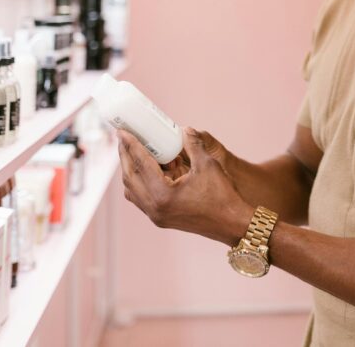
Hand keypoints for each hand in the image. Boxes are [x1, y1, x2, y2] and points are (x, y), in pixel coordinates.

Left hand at [118, 127, 252, 245]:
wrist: (232, 224)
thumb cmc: (222, 196)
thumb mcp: (207, 164)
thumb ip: (193, 144)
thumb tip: (185, 130)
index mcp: (162, 194)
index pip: (140, 164)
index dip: (130, 145)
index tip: (122, 131)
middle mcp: (154, 207)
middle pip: (129, 178)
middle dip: (125, 156)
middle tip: (124, 138)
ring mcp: (156, 215)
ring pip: (132, 190)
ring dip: (131, 170)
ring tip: (135, 151)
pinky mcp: (161, 218)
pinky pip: (141, 197)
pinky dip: (140, 181)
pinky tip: (151, 168)